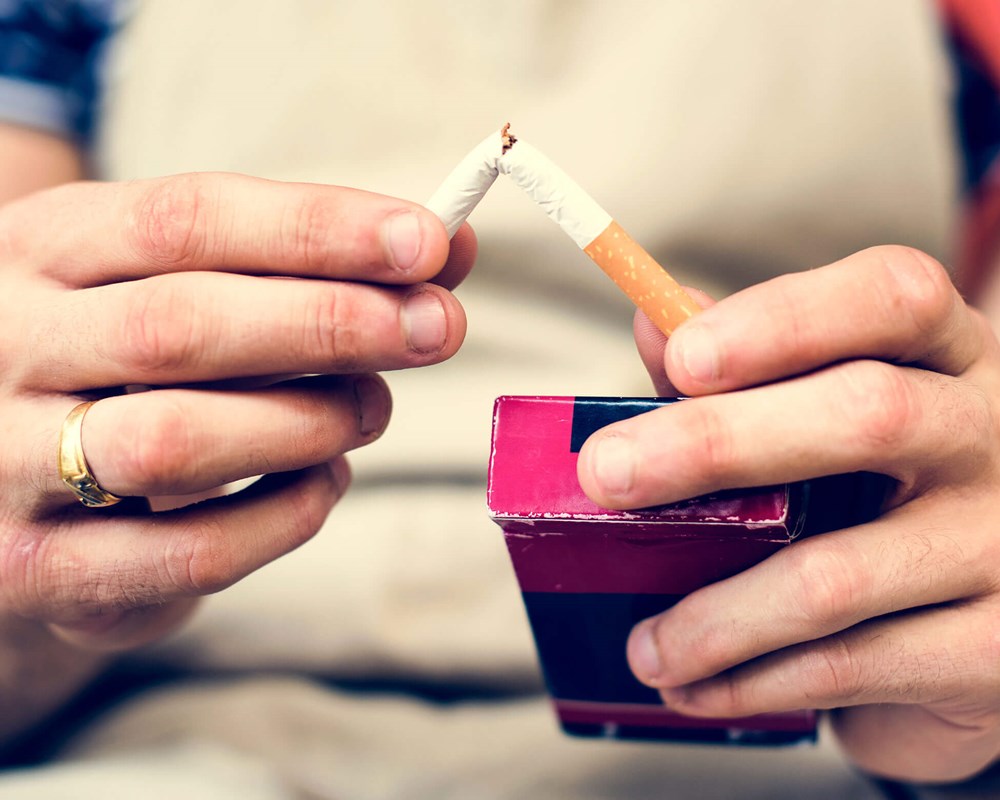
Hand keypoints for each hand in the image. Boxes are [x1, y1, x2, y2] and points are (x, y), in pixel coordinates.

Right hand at [0, 172, 474, 651]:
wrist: (5, 477)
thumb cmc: (126, 360)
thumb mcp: (183, 282)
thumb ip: (308, 263)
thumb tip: (448, 248)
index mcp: (43, 247)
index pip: (186, 217)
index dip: (317, 228)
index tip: (426, 241)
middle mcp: (9, 344)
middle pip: (180, 326)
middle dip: (332, 324)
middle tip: (435, 327)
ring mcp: (7, 462)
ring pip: (176, 442)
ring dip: (311, 422)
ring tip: (373, 408)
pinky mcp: (39, 568)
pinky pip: (191, 552)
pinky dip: (288, 515)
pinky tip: (326, 482)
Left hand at [577, 245, 999, 782]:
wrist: (983, 621)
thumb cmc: (877, 493)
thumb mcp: (825, 415)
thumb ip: (743, 370)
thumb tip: (654, 324)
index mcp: (948, 356)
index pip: (892, 297)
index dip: (785, 319)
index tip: (682, 358)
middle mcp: (993, 434)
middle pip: (867, 415)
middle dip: (716, 443)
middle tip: (606, 476)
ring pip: (838, 573)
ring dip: (715, 615)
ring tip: (643, 645)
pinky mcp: (995, 648)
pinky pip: (852, 666)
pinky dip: (752, 682)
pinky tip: (695, 686)